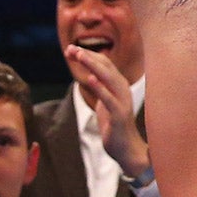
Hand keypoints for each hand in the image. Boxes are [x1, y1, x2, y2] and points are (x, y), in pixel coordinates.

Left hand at [67, 44, 146, 176]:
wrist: (126, 147)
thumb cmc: (114, 123)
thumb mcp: (105, 100)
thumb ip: (100, 86)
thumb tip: (90, 72)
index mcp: (119, 84)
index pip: (104, 63)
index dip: (88, 55)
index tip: (70, 49)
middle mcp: (123, 89)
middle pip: (106, 67)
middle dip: (88, 56)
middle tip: (71, 49)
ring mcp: (122, 101)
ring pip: (108, 78)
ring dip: (93, 65)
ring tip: (80, 56)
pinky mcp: (119, 115)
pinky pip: (109, 99)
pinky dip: (100, 88)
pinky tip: (90, 79)